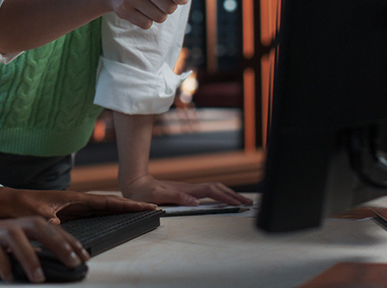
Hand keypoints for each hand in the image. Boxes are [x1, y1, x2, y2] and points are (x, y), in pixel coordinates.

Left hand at [0, 187, 155, 223]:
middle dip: (130, 206)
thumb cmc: (21, 204)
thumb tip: (58, 228)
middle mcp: (77, 201)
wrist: (8, 202)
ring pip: (104, 208)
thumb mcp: (33, 213)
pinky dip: (108, 215)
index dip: (125, 205)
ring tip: (140, 214)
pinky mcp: (70, 214)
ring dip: (121, 210)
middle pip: (110, 203)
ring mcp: (74, 207)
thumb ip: (47, 219)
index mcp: (73, 198)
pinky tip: (115, 220)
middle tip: (151, 209)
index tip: (144, 205)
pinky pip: (94, 214)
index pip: (105, 201)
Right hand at [0, 217, 86, 282]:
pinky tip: (8, 279)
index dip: (66, 239)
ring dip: (31, 258)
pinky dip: (3, 266)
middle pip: (37, 225)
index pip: (46, 227)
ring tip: (40, 278)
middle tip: (75, 262)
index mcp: (13, 228)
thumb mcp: (0, 256)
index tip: (83, 255)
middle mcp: (4, 226)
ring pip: (16, 236)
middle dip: (59, 243)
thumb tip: (45, 271)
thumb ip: (19, 258)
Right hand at [103, 0, 190, 28]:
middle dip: (170, 7)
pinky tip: (142, 11)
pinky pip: (147, 24)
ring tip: (152, 6)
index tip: (182, 0)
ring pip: (159, 17)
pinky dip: (148, 21)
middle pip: (168, 6)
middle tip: (164, 2)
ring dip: (160, 15)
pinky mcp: (123, 10)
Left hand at [120, 174, 253, 206]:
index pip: (211, 192)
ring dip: (229, 194)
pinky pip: (208, 193)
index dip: (225, 197)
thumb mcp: (158, 196)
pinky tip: (224, 200)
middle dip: (234, 195)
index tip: (238, 203)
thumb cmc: (145, 192)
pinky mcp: (187, 192)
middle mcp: (191, 188)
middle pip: (218, 189)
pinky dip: (220, 195)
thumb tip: (196, 201)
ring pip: (215, 190)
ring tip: (243, 201)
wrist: (136, 184)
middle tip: (249, 203)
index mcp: (187, 190)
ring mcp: (190, 189)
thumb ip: (177, 197)